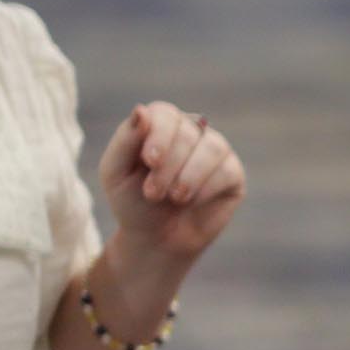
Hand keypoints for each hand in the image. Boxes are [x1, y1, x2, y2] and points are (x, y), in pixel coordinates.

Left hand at [98, 103, 245, 269]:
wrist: (156, 240)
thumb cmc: (133, 203)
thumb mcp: (116, 173)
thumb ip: (126, 140)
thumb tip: (142, 110)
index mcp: (159, 125)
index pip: (165, 113)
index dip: (159, 135)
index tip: (150, 162)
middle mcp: (190, 131)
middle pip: (187, 132)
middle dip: (169, 166)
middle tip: (153, 194)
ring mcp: (213, 151)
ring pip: (212, 147)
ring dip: (190, 176)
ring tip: (175, 198)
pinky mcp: (232, 174)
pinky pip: (228, 170)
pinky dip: (206, 189)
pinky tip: (192, 202)